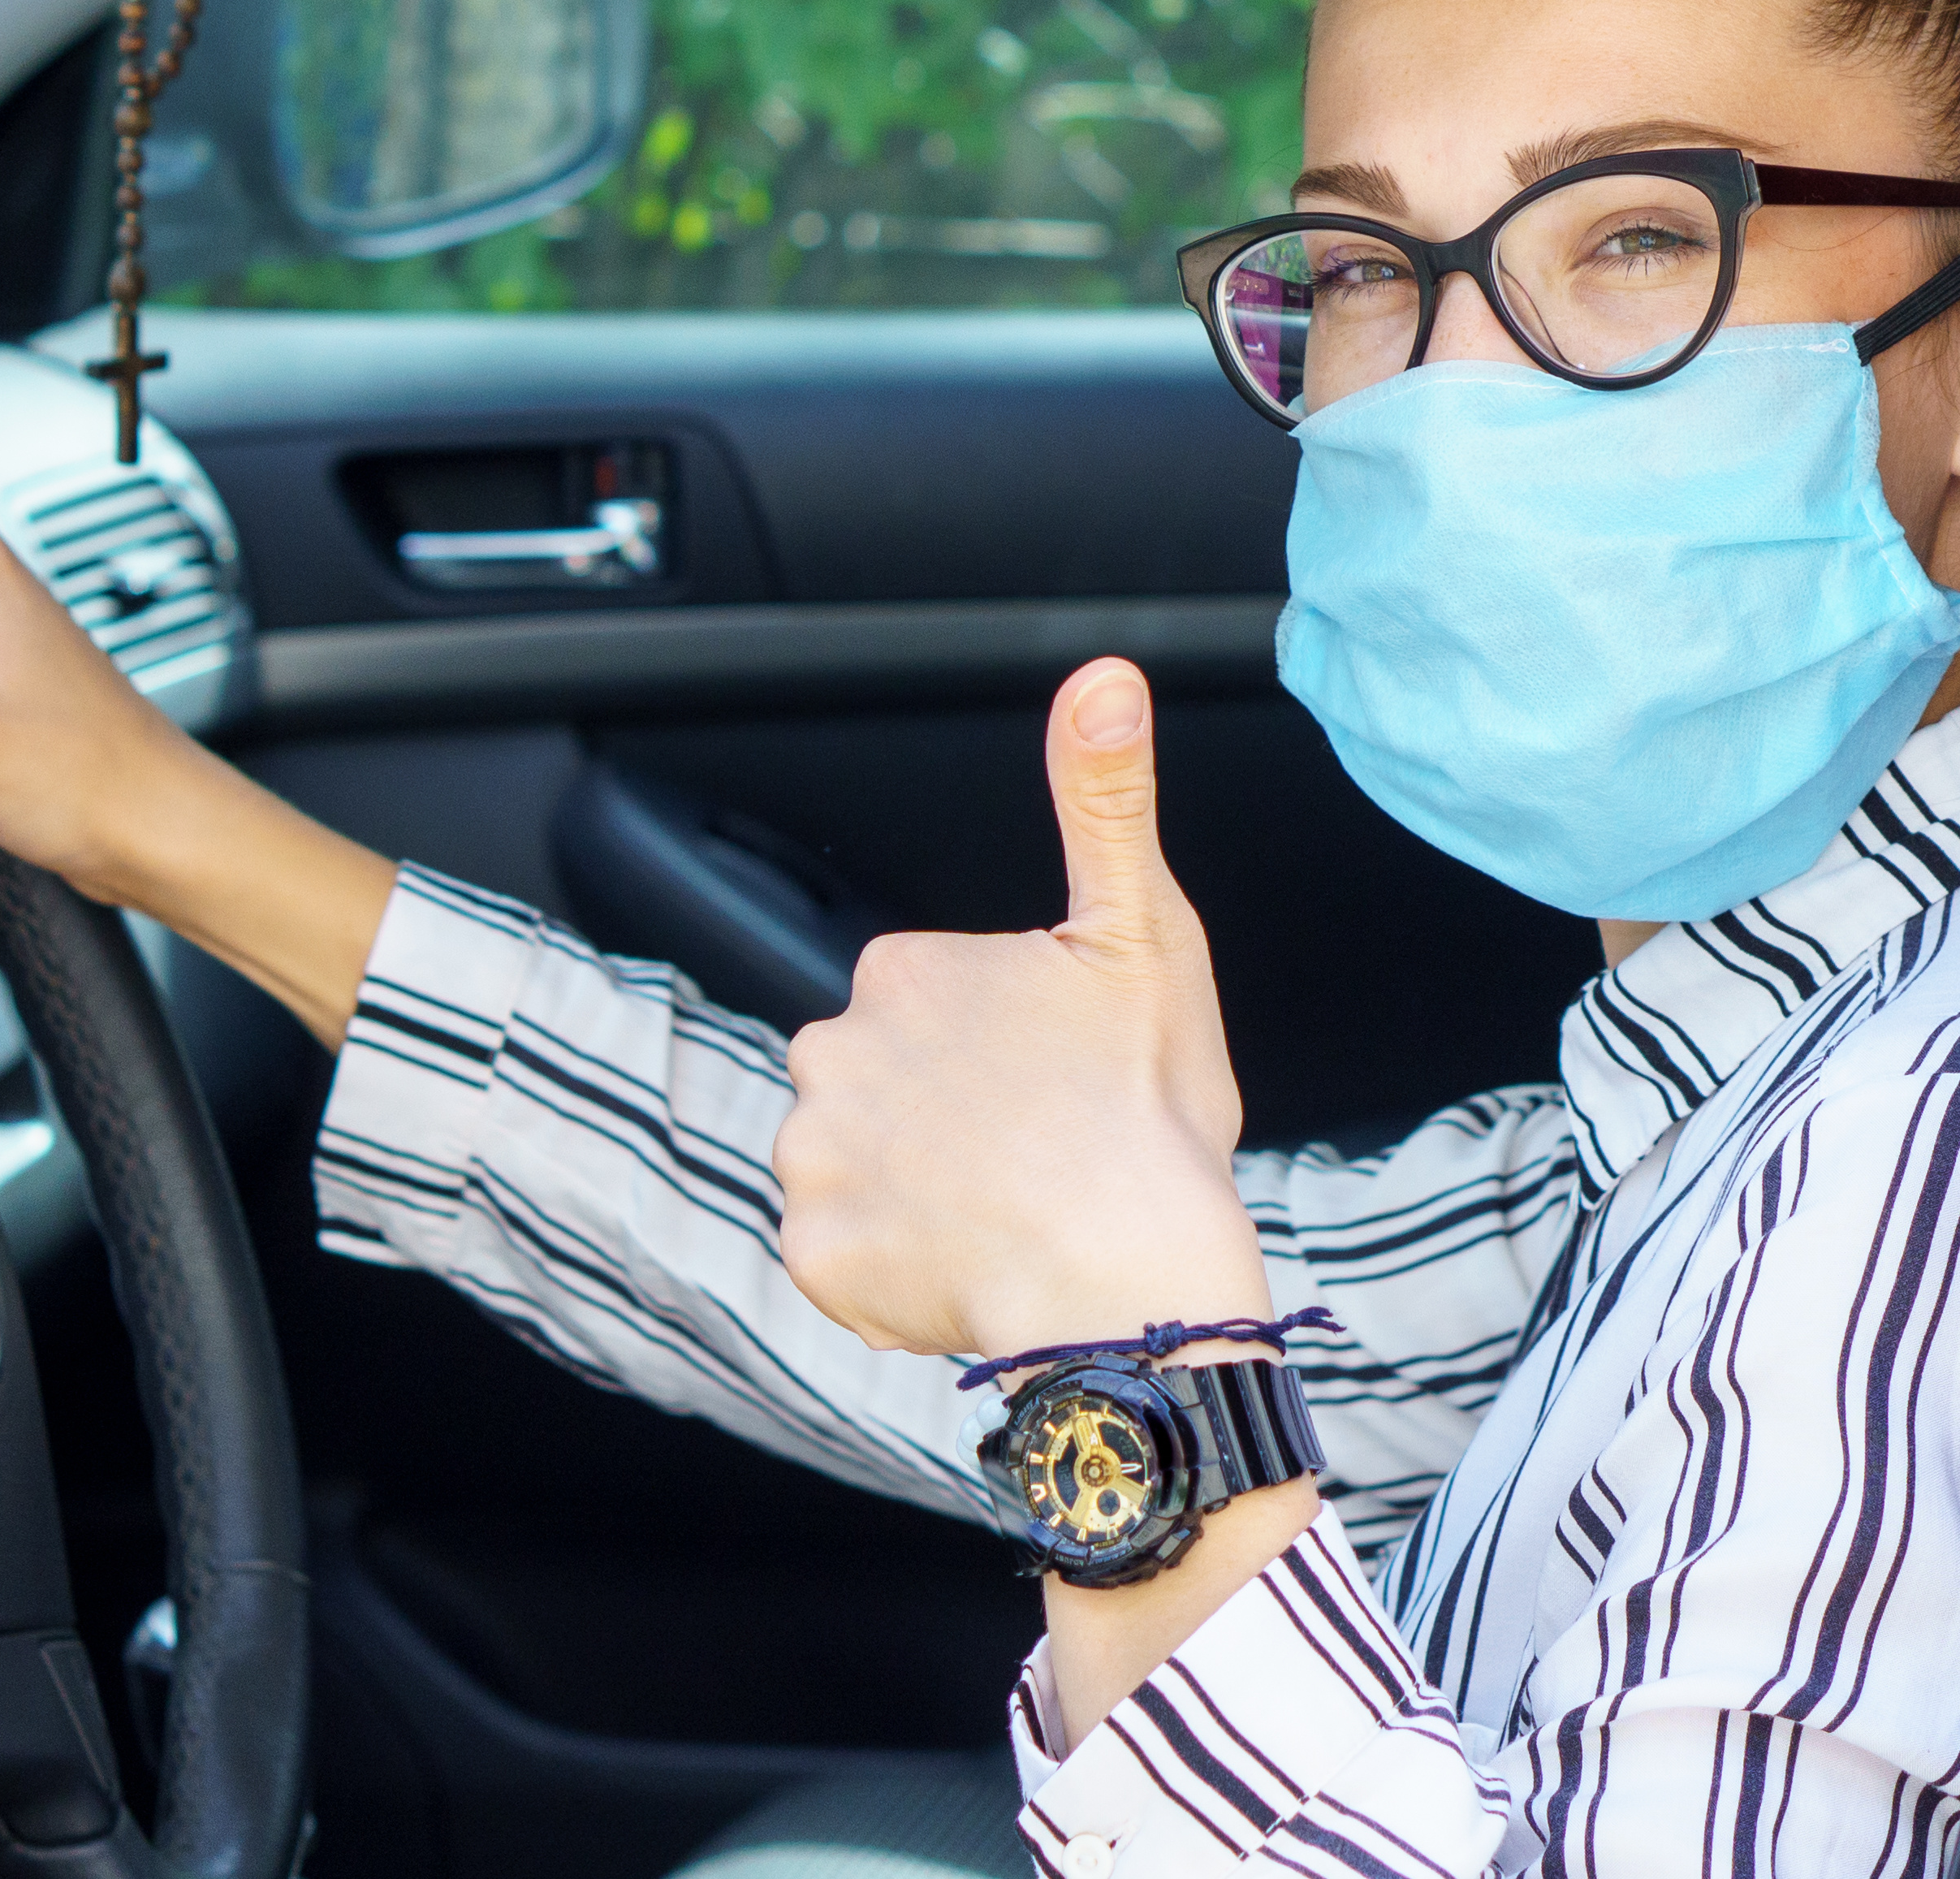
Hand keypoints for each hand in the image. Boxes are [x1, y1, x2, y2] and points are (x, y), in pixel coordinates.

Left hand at [774, 659, 1268, 1361]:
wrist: (1131, 1285)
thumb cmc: (1145, 1114)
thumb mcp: (1142, 931)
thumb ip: (1106, 800)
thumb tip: (1104, 674)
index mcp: (902, 971)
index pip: (926, 1008)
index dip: (995, 1051)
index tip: (1051, 1085)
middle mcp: (829, 1050)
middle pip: (880, 1084)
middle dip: (940, 1119)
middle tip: (1031, 1157)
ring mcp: (813, 1158)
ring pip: (858, 1169)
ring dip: (915, 1196)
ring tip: (1003, 1219)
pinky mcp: (813, 1255)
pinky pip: (843, 1260)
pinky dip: (893, 1272)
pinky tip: (966, 1269)